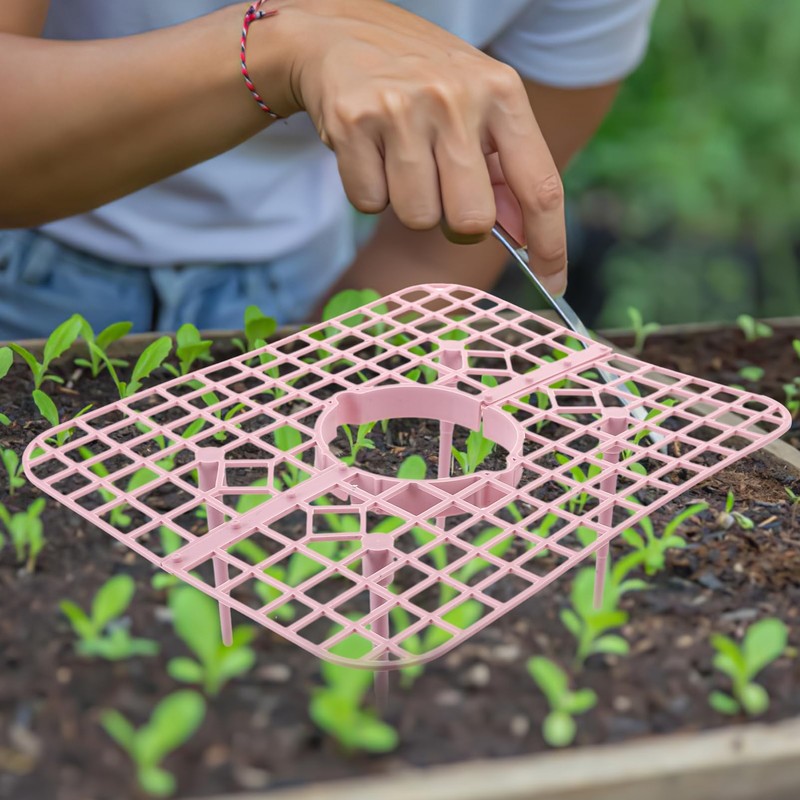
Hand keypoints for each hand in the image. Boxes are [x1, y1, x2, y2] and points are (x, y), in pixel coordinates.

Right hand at [263, 0, 566, 294]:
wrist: (342, 33)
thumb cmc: (422, 80)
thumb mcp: (477, 104)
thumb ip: (503, 168)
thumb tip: (524, 238)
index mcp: (501, 93)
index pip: (540, 186)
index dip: (550, 245)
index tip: (553, 284)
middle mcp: (456, 98)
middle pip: (470, 221)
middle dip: (457, 225)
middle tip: (442, 194)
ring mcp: (402, 109)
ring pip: (418, 218)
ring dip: (410, 205)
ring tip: (400, 160)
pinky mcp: (354, 123)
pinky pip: (370, 204)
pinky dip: (369, 191)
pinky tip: (370, 153)